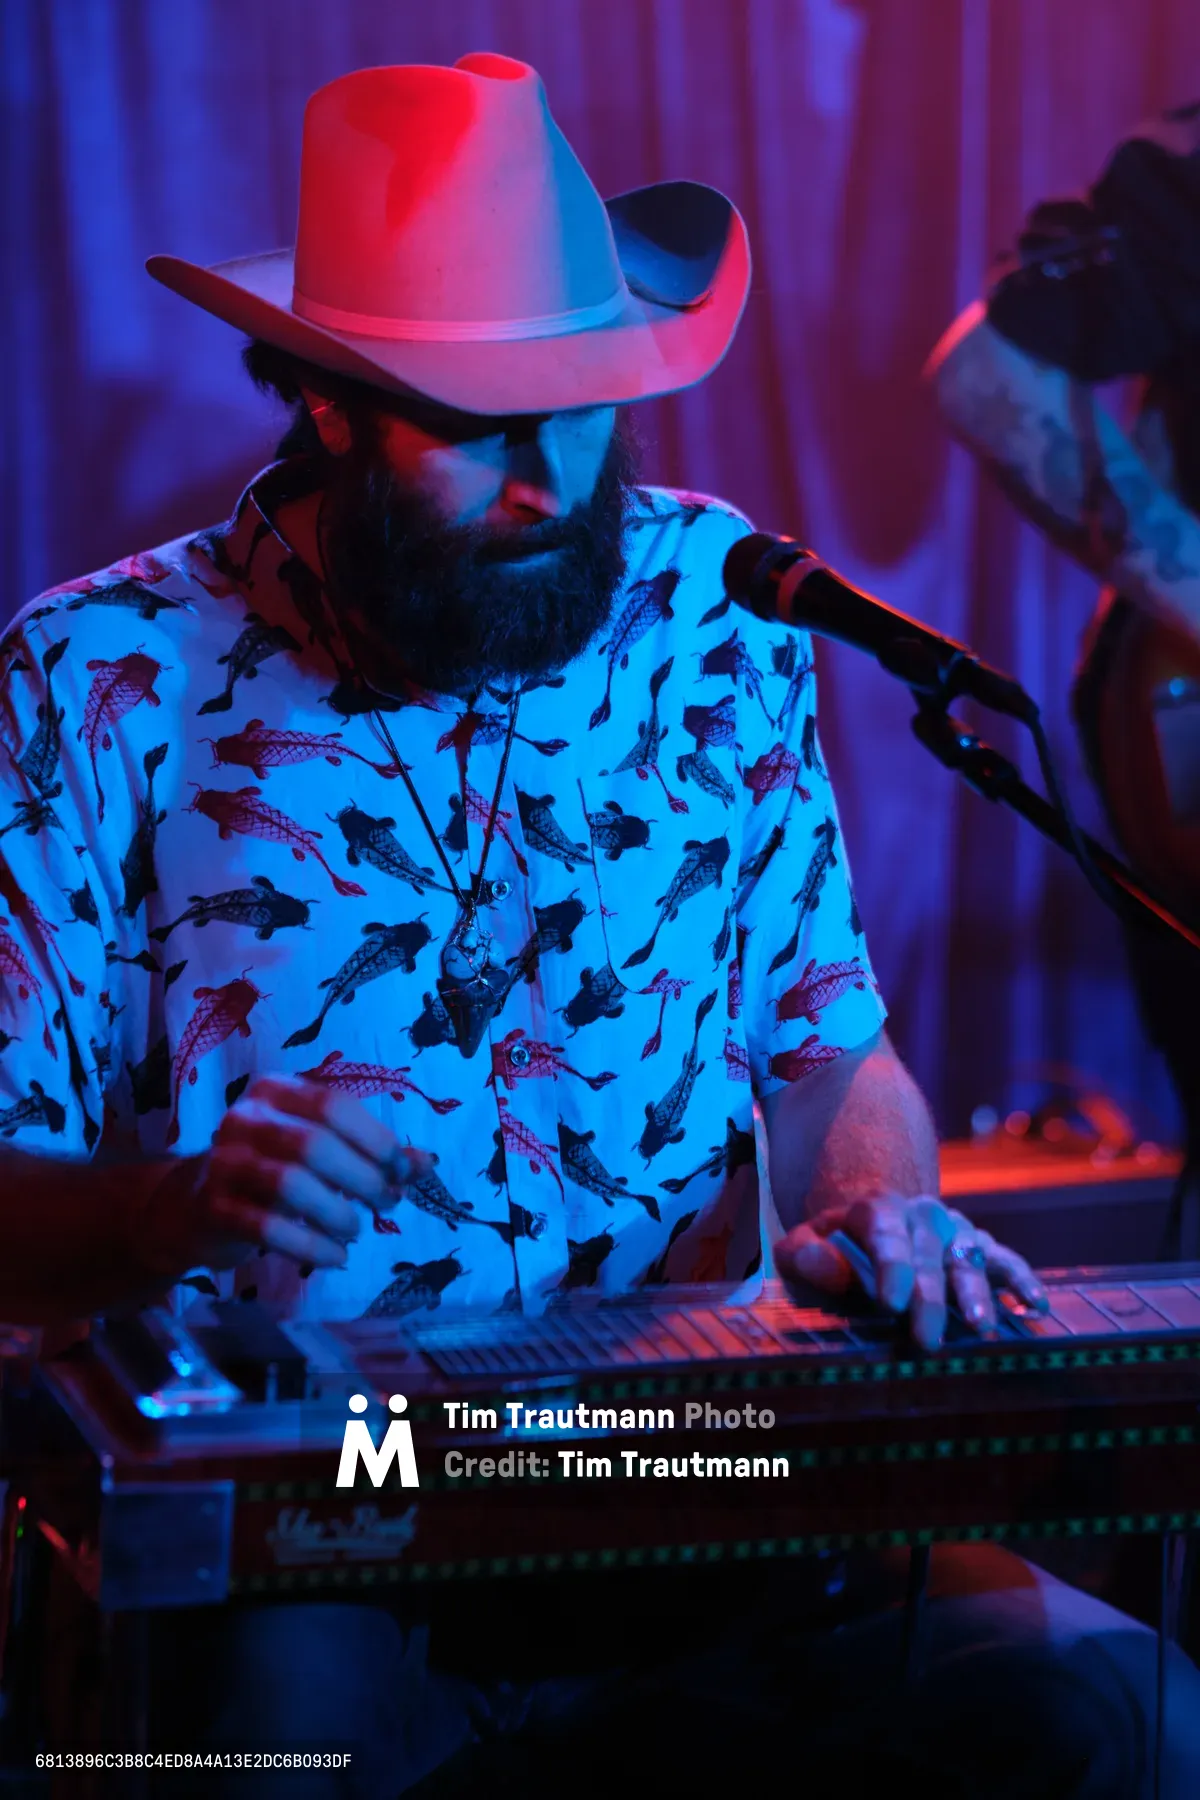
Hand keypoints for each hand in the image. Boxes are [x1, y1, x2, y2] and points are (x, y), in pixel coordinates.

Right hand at [141, 1075, 428, 1275]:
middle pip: (315, 1145)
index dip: (376, 1139)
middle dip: (362, 1179)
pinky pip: (270, 1229)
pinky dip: (313, 1247)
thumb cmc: (270, 1170)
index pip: (334, 1106)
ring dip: (337, 1213)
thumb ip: (370, 1152)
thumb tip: (427, 1164)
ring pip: (291, 1185)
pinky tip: (336, 1257)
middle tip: (387, 1203)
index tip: (401, 1171)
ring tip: (355, 1230)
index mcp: (276, 1092)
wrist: (192, 1207)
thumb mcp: (319, 1151)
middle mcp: (246, 1119)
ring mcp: (224, 1163)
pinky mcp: (214, 1208)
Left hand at [774, 1193, 1048, 1349]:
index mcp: (876, 1209)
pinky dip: (1022, 1281)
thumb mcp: (800, 1248)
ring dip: (978, 1292)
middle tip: (927, 1340)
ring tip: (982, 1327)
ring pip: (971, 1257)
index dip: (891, 1268)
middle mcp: (922, 1215)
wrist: (865, 1230)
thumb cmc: (829, 1250)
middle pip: (930, 1253)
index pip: (886, 1235)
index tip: (890, 1304)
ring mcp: (956, 1230)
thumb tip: (833, 1270)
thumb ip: (805, 1255)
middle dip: (931, 1297)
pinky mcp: (980, 1249)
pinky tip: (1034, 1305)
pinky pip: (1005, 1261)